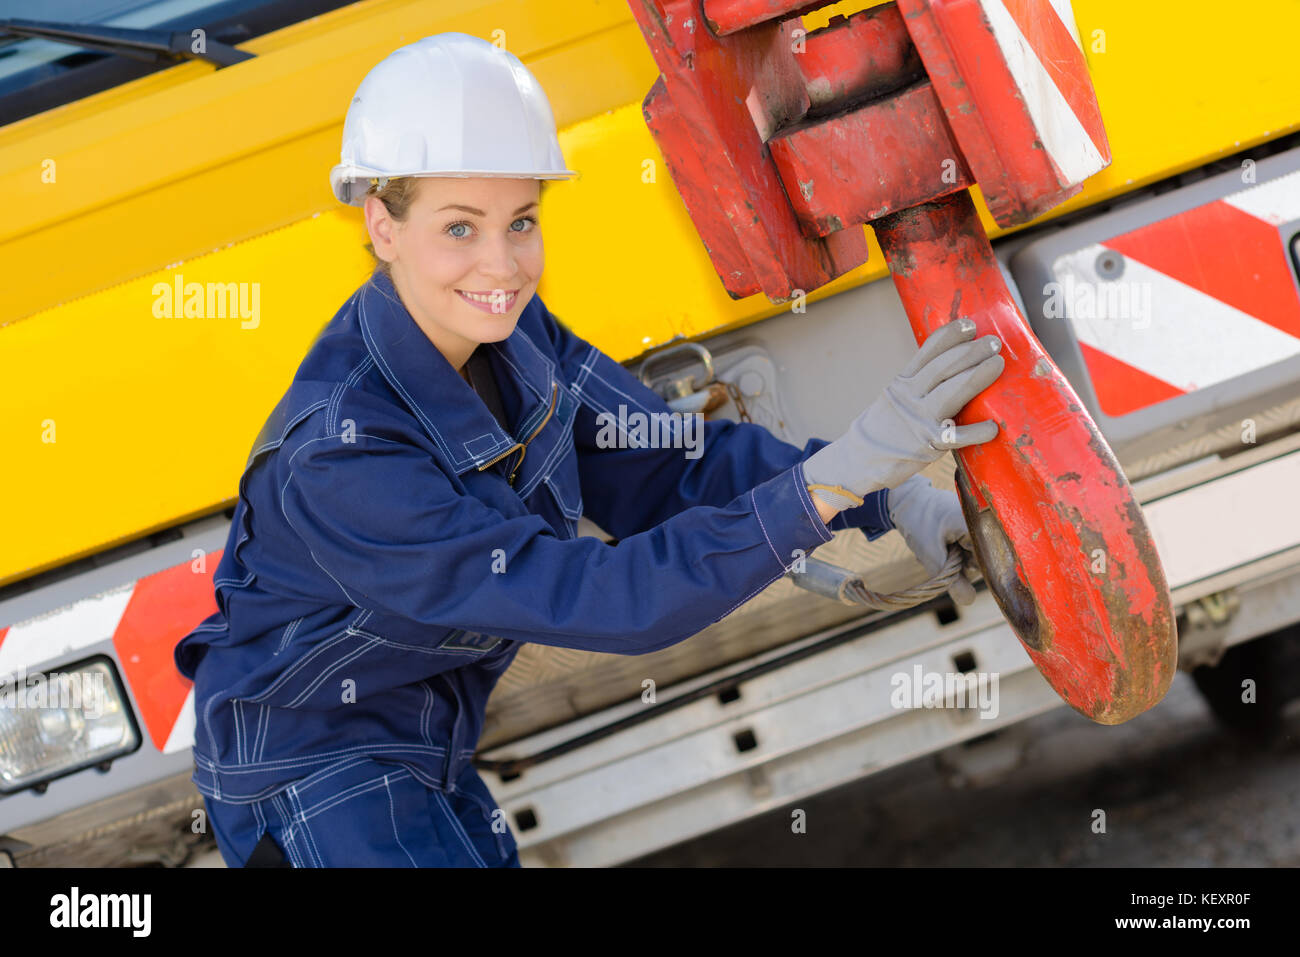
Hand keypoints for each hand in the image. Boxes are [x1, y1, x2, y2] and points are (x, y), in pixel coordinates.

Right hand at [803, 317, 1004, 510]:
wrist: (858, 459)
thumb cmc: (885, 426)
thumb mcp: (894, 395)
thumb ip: (919, 380)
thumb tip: (953, 362)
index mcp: (904, 381)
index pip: (928, 351)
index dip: (951, 335)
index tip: (970, 324)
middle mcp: (910, 396)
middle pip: (943, 367)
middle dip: (970, 351)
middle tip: (994, 343)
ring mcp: (919, 420)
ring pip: (951, 392)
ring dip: (977, 376)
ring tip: (997, 364)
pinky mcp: (927, 445)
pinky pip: (955, 437)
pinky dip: (975, 432)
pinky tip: (992, 428)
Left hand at [887, 474, 976, 605]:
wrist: (908, 500)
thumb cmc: (918, 522)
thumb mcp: (930, 554)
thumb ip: (950, 580)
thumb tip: (969, 601)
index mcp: (982, 524)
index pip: (990, 562)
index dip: (969, 570)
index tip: (952, 563)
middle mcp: (989, 523)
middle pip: (983, 562)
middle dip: (960, 565)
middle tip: (939, 551)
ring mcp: (984, 526)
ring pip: (975, 558)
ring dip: (956, 560)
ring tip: (939, 545)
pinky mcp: (977, 529)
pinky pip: (971, 551)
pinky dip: (956, 553)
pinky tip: (943, 543)